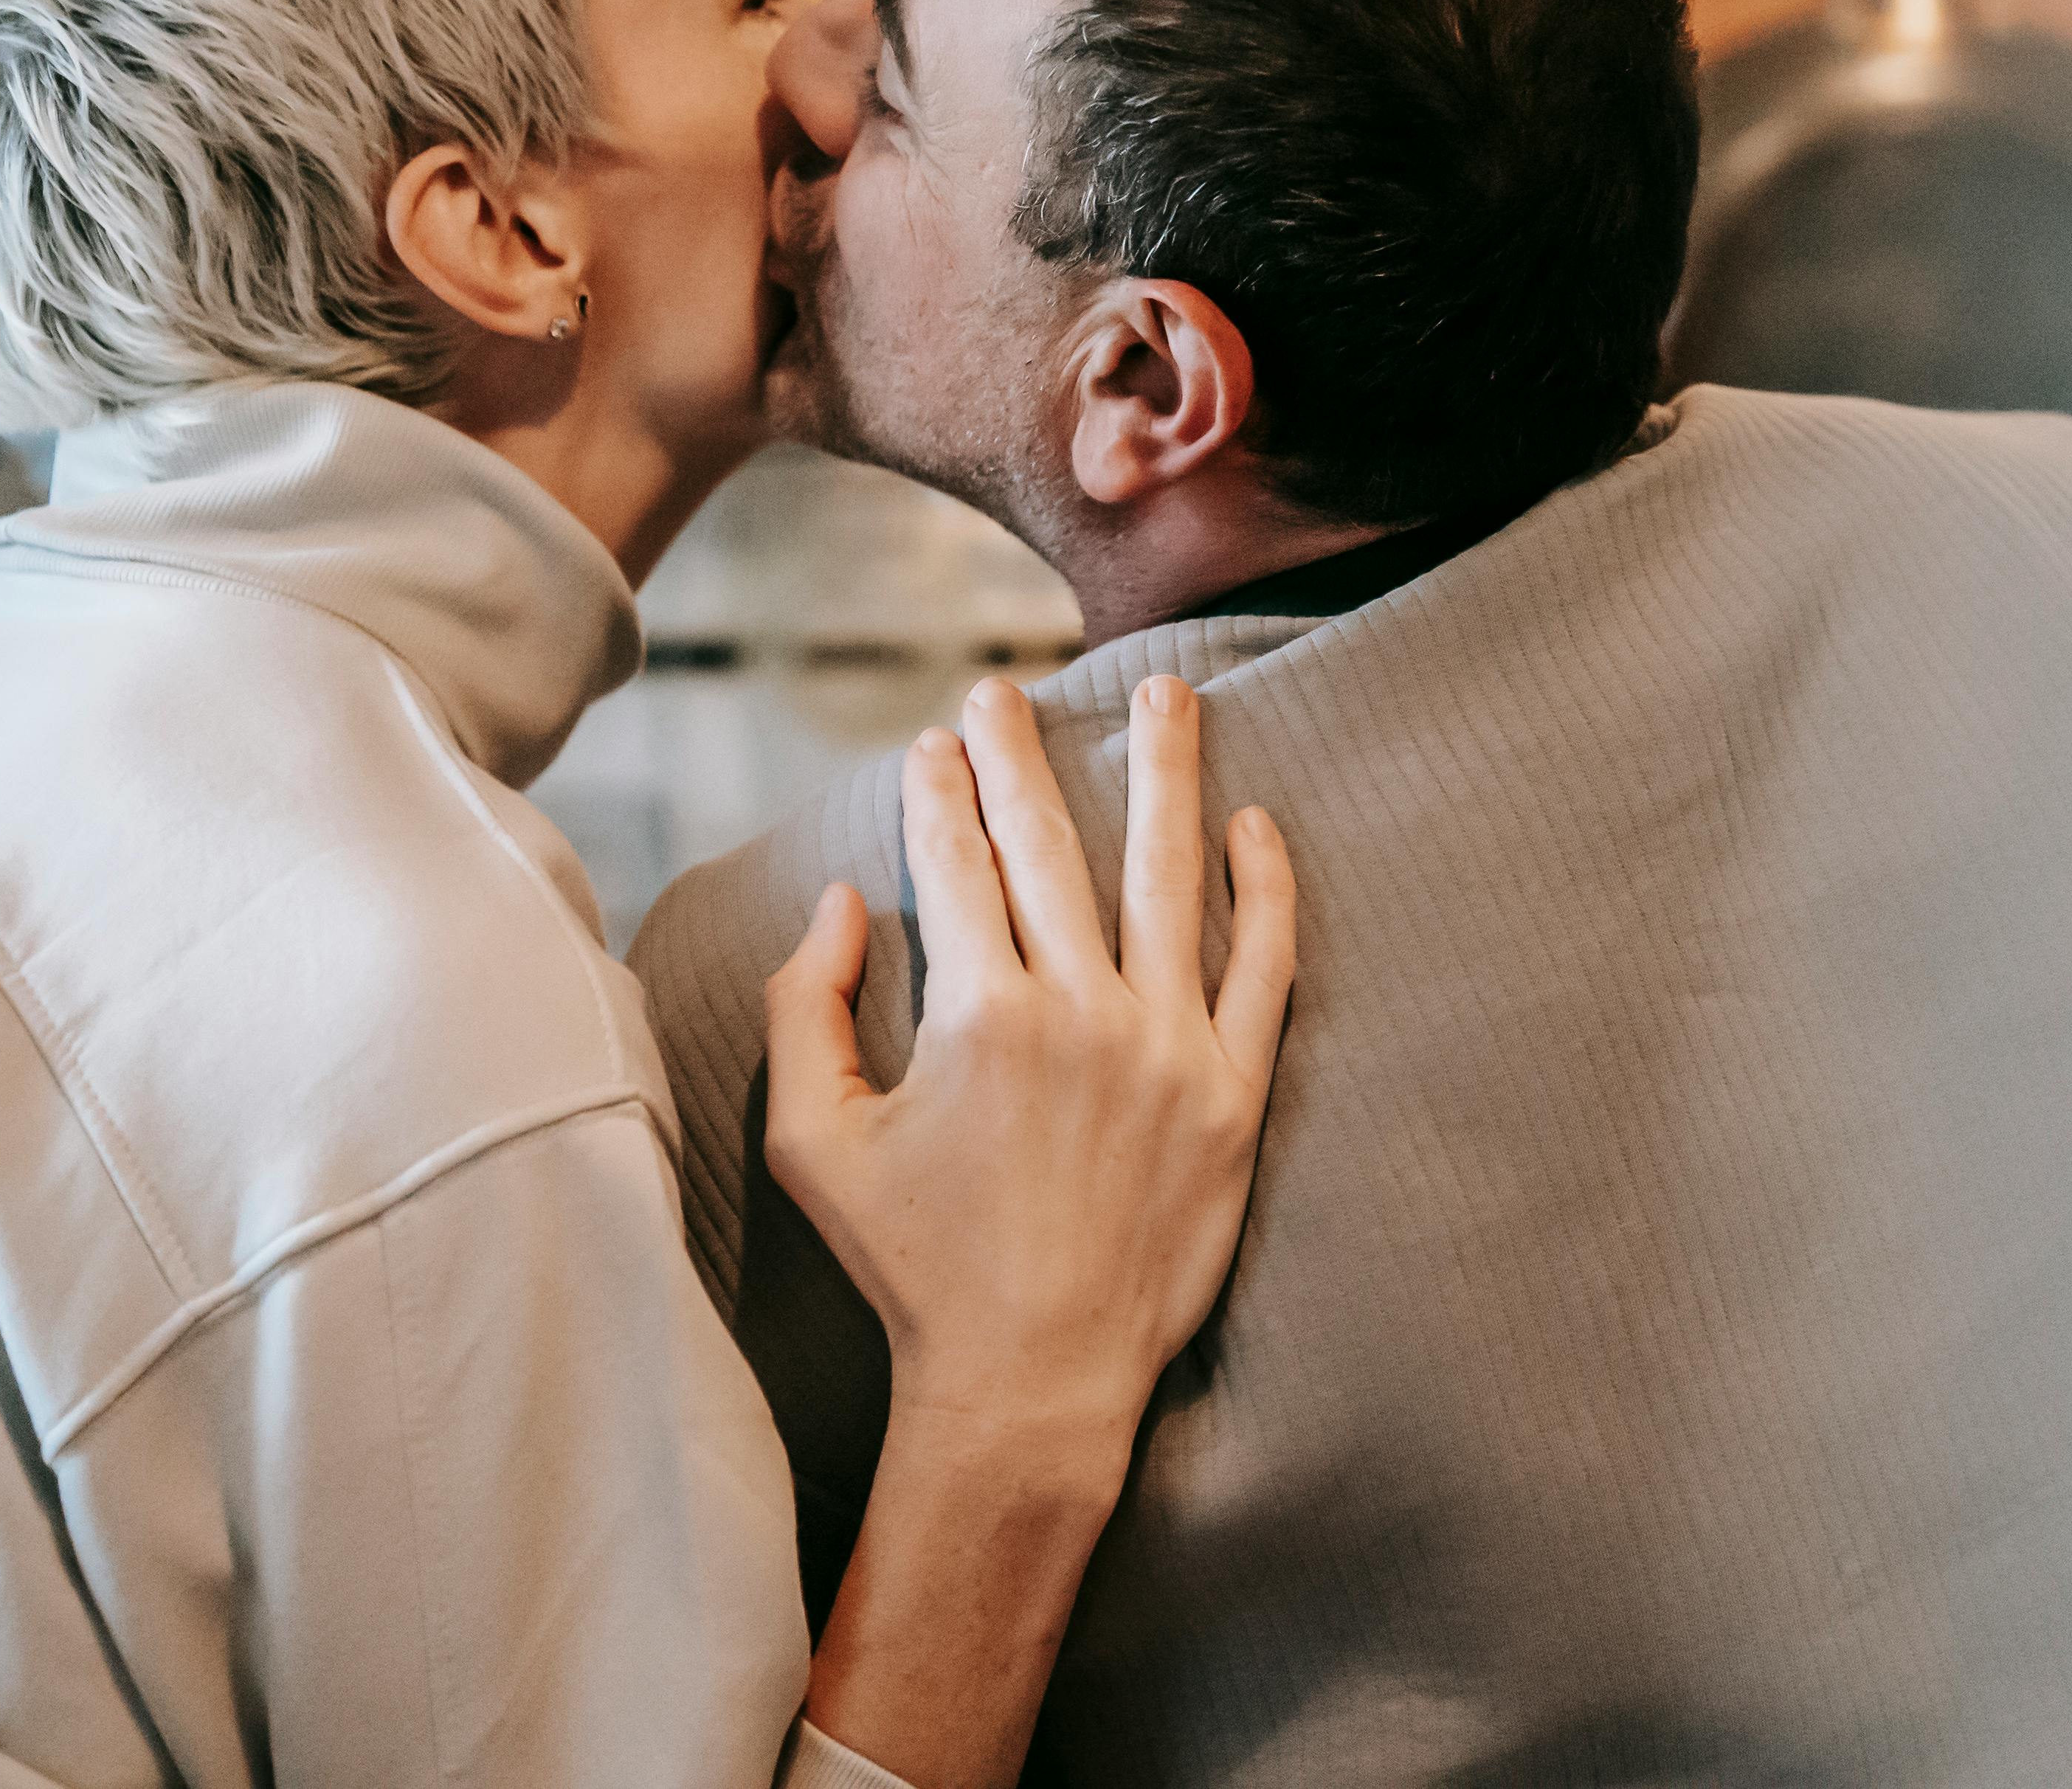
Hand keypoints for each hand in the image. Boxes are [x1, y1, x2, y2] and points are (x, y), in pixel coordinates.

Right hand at [761, 671, 1296, 1461]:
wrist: (1030, 1379)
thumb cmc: (912, 1265)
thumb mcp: (815, 1142)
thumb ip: (805, 1009)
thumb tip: (838, 901)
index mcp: (978, 1014)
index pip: (956, 862)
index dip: (940, 792)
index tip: (936, 741)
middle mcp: (1080, 1011)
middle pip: (1052, 845)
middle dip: (1021, 756)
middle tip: (1008, 691)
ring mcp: (1169, 1048)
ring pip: (1171, 875)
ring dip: (1168, 773)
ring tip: (1171, 694)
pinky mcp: (1234, 1094)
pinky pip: (1265, 969)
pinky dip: (1266, 890)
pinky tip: (1257, 824)